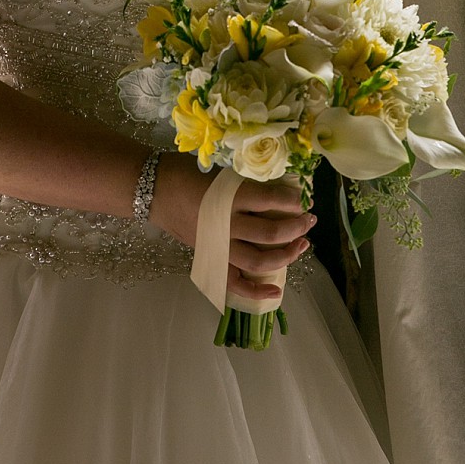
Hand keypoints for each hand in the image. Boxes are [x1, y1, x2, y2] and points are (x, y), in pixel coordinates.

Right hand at [149, 155, 313, 302]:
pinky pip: (235, 283)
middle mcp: (227, 225)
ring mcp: (219, 246)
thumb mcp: (222, 171)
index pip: (271, 201)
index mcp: (229, 197)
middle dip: (297, 227)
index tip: (304, 199)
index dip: (293, 201)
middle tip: (309, 219)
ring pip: (260, 260)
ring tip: (302, 244)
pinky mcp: (211, 260)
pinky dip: (256, 291)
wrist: (154, 191)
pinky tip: (276, 292)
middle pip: (271, 233)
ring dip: (287, 254)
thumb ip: (248, 183)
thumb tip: (281, 192)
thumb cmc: (187, 173)